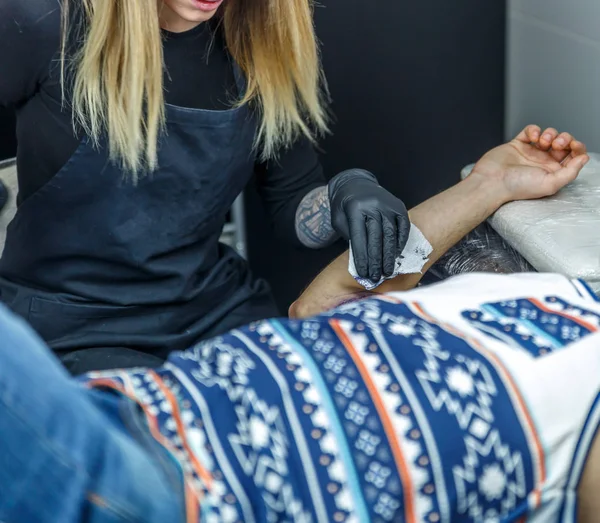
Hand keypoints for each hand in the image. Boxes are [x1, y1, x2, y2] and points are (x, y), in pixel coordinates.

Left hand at [328, 169, 409, 281]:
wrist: (356, 184)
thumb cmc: (345, 207)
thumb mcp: (339, 220)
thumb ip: (350, 237)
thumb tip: (363, 261)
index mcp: (355, 208)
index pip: (359, 237)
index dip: (362, 257)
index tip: (363, 273)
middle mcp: (373, 205)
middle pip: (376, 238)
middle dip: (376, 260)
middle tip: (376, 276)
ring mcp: (388, 205)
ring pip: (390, 234)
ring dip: (389, 256)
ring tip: (387, 271)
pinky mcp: (399, 206)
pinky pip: (403, 227)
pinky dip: (400, 243)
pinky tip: (396, 256)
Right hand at [472, 125, 588, 203]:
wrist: (492, 181)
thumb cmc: (517, 187)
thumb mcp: (550, 184)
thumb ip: (571, 172)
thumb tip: (584, 158)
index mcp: (552, 173)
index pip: (573, 156)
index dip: (577, 148)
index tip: (573, 145)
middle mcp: (543, 162)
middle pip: (563, 143)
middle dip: (564, 139)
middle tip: (556, 145)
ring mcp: (530, 152)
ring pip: (549, 135)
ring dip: (550, 134)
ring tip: (542, 141)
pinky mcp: (517, 144)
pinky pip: (530, 130)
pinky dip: (534, 130)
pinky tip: (531, 137)